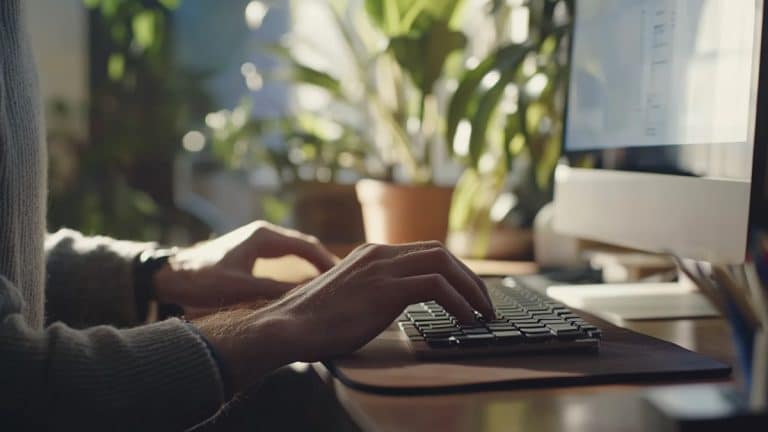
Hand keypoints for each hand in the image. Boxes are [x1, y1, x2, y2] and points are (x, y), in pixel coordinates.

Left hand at [154, 221, 335, 314]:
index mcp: (264, 236)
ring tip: (329, 285)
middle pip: (305, 246)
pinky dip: (298, 269)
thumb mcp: (240, 290)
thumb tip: (307, 298)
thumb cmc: (201, 280)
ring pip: (295, 252)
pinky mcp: (251, 252)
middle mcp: (263, 233)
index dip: (328, 263)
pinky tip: (304, 285)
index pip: (307, 246)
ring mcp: (257, 241)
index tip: (344, 279)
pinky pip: (284, 258)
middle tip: (343, 283)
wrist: (169, 275)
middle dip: (324, 264)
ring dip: (312, 267)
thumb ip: (274, 292)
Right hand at [194, 242, 492, 391]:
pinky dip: (458, 301)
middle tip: (483, 301)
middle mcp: (379, 254)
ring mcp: (382, 268)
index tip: (466, 290)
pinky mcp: (385, 288)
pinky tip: (466, 318)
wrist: (289, 326)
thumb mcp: (348, 297)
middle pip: (440, 251)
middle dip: (468, 276)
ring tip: (482, 311)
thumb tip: (392, 304)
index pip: (424, 251)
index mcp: (371, 254)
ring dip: (470, 287)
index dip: (451, 269)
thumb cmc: (313, 321)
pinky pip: (436, 285)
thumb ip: (370, 291)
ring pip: (443, 262)